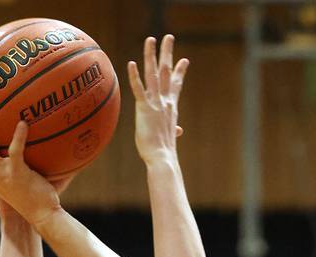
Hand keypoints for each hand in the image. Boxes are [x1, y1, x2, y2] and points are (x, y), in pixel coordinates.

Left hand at [128, 35, 187, 164]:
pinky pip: (139, 89)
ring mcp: (155, 104)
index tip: (184, 60)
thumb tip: (178, 131)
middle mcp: (165, 102)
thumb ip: (174, 129)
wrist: (162, 159)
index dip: (180, 71)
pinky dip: (135, 76)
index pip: (176, 85)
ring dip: (152, 56)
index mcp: (171, 108)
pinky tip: (131, 63)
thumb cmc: (164, 151)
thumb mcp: (170, 136)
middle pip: (167, 72)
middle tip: (169, 37)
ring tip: (151, 39)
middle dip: (168, 53)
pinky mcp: (144, 109)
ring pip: (154, 74)